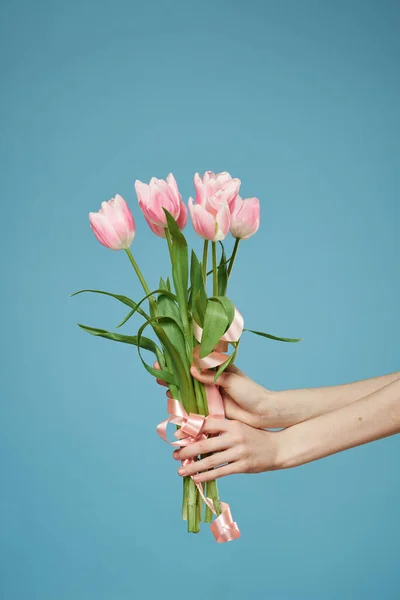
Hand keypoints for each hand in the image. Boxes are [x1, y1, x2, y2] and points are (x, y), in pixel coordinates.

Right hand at [154, 361, 281, 428]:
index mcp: (218, 366)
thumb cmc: (251, 392)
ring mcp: (210, 392)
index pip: (196, 358)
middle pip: (188, 373)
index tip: (167, 356)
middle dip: (173, 372)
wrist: (261, 413)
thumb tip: (192, 369)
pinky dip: (181, 401)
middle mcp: (211, 378)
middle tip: (158, 371)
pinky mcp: (210, 406)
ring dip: (175, 386)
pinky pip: (192, 403)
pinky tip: (171, 398)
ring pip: (188, 388)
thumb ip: (211, 376)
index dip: (181, 357)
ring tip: (162, 384)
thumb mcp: (231, 380)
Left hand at [173, 417, 281, 482]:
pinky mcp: (243, 466)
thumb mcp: (239, 426)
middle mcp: (235, 437)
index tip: (176, 436)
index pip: (206, 425)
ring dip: (193, 466)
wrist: (277, 448)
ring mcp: (239, 452)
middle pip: (205, 444)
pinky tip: (196, 478)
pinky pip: (221, 471)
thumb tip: (197, 433)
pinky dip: (207, 475)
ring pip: (211, 461)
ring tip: (181, 470)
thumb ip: (221, 428)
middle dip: (187, 451)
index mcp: (232, 424)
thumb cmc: (254, 436)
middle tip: (174, 455)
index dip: (190, 429)